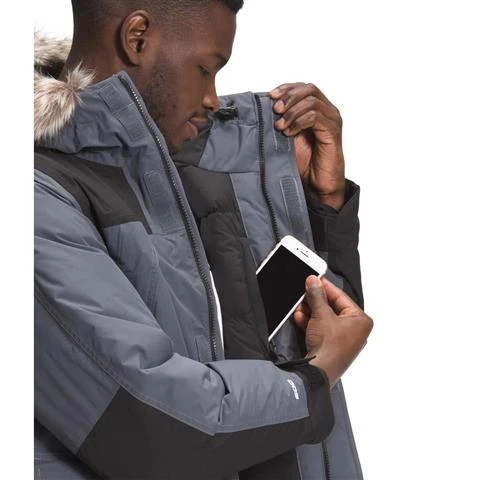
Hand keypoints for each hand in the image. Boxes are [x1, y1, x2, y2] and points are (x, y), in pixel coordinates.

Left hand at [270, 83, 344, 209]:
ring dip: (292, 112)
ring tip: (280, 126)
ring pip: (311, 101)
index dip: (287, 88)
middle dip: (289, 97)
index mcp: (318, 109)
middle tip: (276, 110)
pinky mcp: (332, 132)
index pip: (304, 88)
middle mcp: (328, 111)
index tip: (271, 96)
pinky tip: (290, 133)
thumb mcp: (288, 137)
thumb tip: (265, 108)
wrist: (317, 184)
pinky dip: (299, 122)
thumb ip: (283, 121)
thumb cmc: (305, 162)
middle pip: (309, 89)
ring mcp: (332, 120)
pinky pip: (315, 117)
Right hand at [293, 276, 372, 387]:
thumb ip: (316, 296)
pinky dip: (310, 323)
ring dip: (310, 311)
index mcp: (361, 320)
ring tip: (300, 306)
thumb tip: (313, 282)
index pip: (341, 297)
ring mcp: (343, 339)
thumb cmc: (330, 349)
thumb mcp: (321, 315)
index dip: (325, 286)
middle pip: (332, 307)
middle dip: (315, 301)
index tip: (315, 279)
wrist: (319, 372)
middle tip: (305, 291)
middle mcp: (355, 330)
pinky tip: (300, 317)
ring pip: (325, 318)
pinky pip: (321, 329)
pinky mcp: (331, 346)